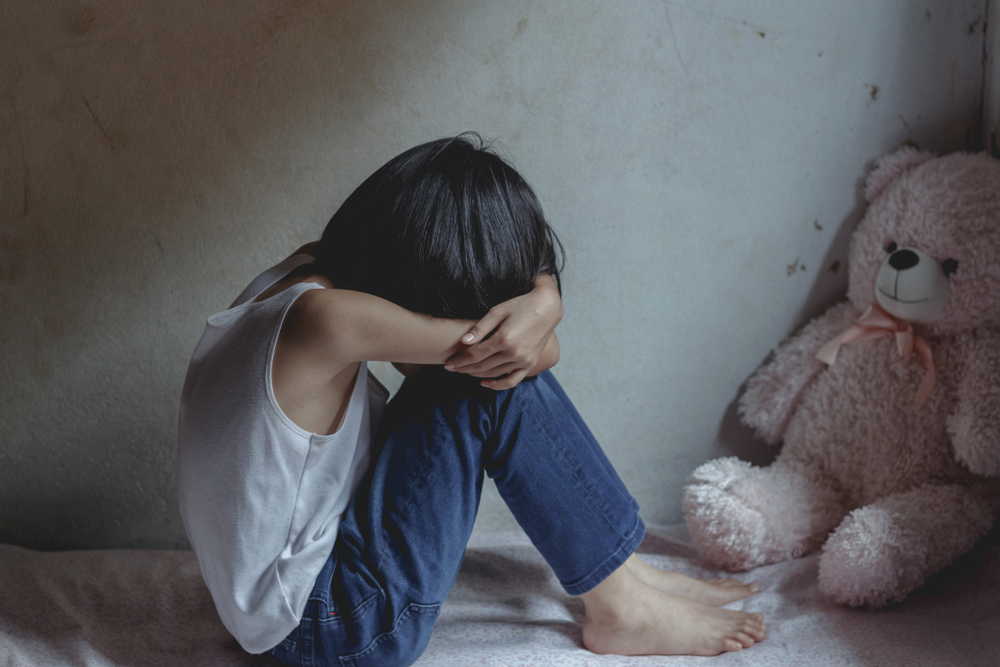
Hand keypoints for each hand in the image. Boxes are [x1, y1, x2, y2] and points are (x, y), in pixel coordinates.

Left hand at [444, 275, 561, 389]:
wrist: (547, 308)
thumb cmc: (520, 305)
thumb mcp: (498, 311)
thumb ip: (480, 328)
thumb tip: (463, 342)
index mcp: (504, 338)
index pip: (475, 355)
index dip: (460, 361)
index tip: (448, 363)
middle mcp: (514, 352)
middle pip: (482, 366)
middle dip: (464, 369)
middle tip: (451, 368)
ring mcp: (523, 360)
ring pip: (494, 374)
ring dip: (477, 375)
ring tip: (464, 372)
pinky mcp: (530, 363)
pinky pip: (512, 380)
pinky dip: (498, 385)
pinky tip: (485, 383)